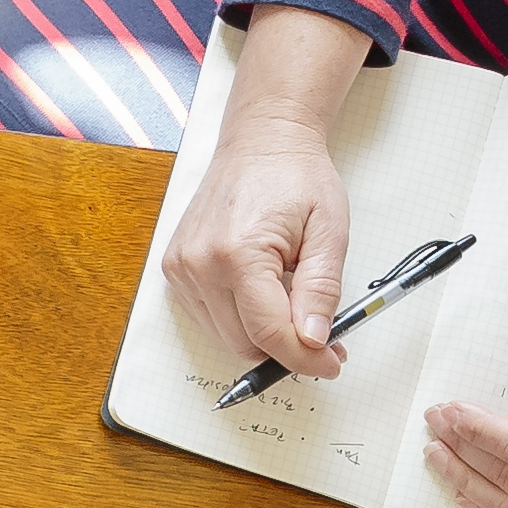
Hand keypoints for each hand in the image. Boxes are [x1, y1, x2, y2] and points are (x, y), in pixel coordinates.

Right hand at [161, 103, 354, 382]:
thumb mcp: (329, 232)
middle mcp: (200, 264)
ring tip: (289, 297)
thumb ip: (321, 290)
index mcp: (238, 253)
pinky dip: (240, 318)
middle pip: (244, 344)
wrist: (262, 143)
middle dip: (286, 348)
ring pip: (226, 338)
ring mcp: (182, 269)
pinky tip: (261, 290)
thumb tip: (315, 339)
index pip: (270, 333)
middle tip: (320, 334)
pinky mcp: (177, 271)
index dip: (305, 359)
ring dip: (262, 333)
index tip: (330, 364)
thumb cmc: (295, 178)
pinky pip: (210, 319)